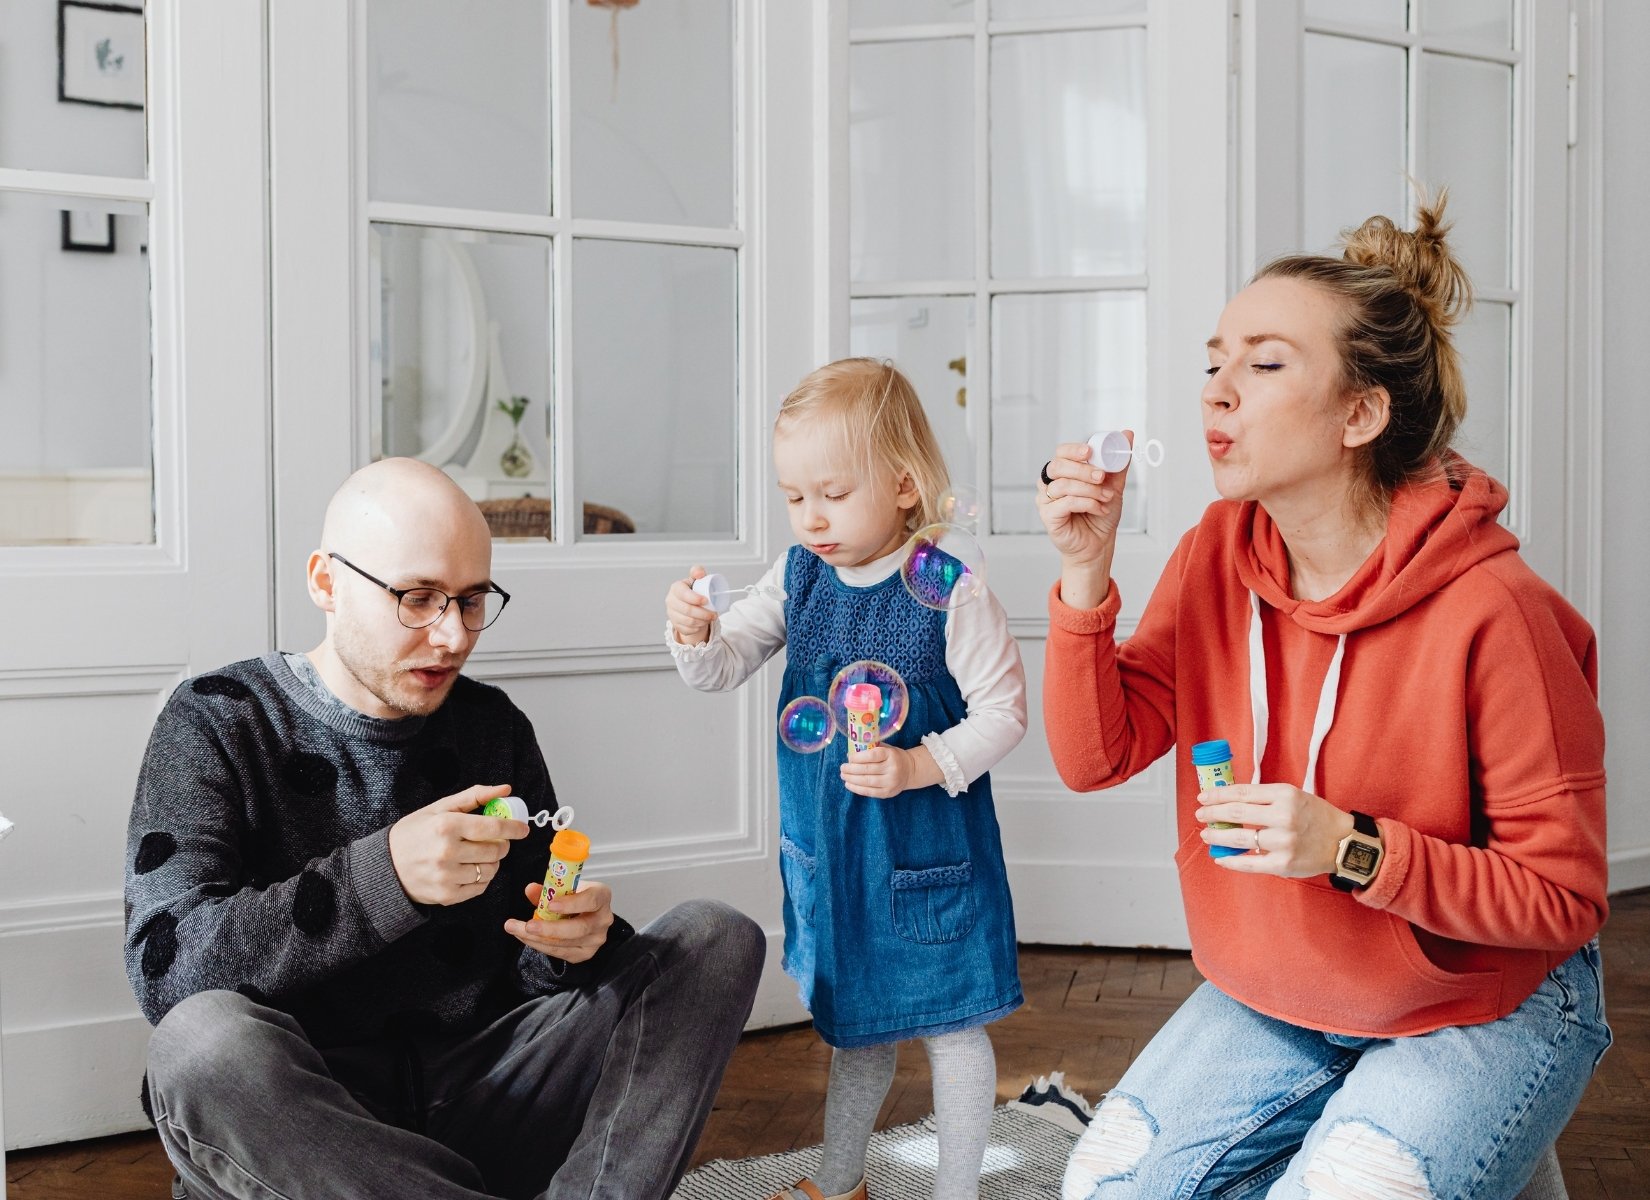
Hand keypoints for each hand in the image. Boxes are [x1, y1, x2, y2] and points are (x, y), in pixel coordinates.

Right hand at [388, 784, 528, 905]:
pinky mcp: (447, 895)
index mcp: (446, 826)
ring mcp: (447, 876)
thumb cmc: (414, 833)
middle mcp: (447, 852)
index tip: (522, 829)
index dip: (513, 828)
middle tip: (495, 841)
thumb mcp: (439, 808)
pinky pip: (480, 887)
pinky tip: (469, 868)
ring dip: (492, 862)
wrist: (386, 866)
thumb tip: (506, 789)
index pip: (493, 827)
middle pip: (495, 850)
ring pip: (491, 870)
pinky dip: (481, 877)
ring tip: (479, 854)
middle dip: (502, 844)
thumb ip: (474, 796)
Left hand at [506, 880, 614, 963]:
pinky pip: (561, 953)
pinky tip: (527, 938)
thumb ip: (549, 888)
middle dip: (550, 929)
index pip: (590, 901)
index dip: (571, 904)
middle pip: (578, 928)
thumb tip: (530, 889)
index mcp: (601, 896)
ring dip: (538, 939)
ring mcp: (595, 939)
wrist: (586, 912)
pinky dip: (541, 945)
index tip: (550, 905)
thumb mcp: (566, 886)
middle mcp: (603, 920)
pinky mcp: (585, 953)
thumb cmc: (576, 895)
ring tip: (517, 930)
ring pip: (566, 944)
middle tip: (527, 926)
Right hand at [666, 565, 715, 645]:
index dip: (695, 598)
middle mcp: (671, 601)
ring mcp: (671, 613)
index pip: (683, 594)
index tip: (707, 601)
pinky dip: (697, 628)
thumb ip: (698, 572)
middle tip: (714, 614)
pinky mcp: (675, 624)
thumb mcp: (696, 580)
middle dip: (703, 613)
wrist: (689, 603)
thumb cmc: (694, 590)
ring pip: (688, 621)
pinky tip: (702, 624)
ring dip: (702, 621)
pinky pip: (687, 630)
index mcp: (676, 588)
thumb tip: (700, 573)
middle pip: (686, 610)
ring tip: (710, 619)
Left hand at [840, 744, 937, 798]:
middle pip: (867, 770)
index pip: (872, 756)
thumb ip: (870, 748)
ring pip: (867, 782)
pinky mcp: (888, 793)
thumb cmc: (893, 757)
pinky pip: (869, 792)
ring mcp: (890, 782)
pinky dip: (857, 789)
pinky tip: (849, 785)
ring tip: (843, 776)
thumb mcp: (886, 748)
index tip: (849, 758)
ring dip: (852, 779)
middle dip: (851, 769)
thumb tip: (850, 753)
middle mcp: (892, 769)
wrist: (910, 770)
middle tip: (842, 768)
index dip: (858, 757)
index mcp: (891, 755)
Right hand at [1036, 435, 1131, 604]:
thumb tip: (1128, 434)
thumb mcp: (1113, 485)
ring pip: (1063, 485)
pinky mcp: (1048, 516)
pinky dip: (1087, 504)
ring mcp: (1046, 500)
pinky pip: (1065, 503)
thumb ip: (1118, 461)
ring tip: (1106, 498)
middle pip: (1058, 466)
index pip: (1061, 453)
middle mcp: (1050, 484)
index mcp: (1063, 472)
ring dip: (1089, 490)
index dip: (1073, 450)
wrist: (1099, 544)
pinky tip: (1099, 509)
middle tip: (1101, 477)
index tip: (1090, 453)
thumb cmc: (1101, 515)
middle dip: (1082, 470)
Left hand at [1194, 783, 1356, 877]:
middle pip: (1236, 813)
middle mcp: (1283, 817)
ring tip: (1207, 835)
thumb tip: (1229, 798)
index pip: (1242, 792)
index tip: (1204, 797)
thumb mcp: (1294, 795)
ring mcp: (1283, 842)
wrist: (1344, 842)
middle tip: (1201, 816)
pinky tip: (1220, 857)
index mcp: (1285, 795)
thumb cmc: (1315, 816)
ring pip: (1239, 838)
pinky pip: (1249, 864)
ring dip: (1217, 836)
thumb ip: (1265, 797)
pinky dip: (1231, 861)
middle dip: (1212, 814)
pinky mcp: (1283, 864)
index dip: (1218, 795)